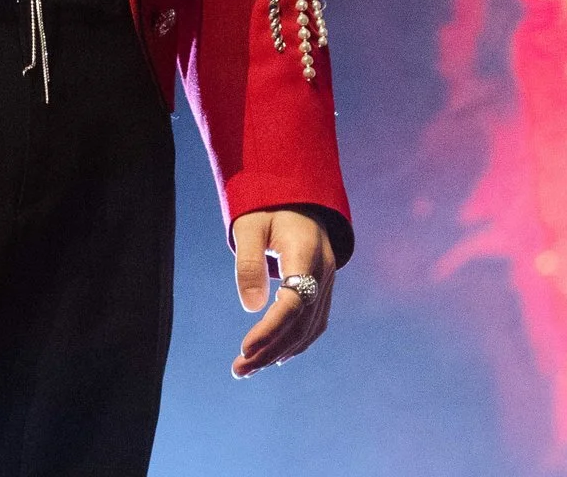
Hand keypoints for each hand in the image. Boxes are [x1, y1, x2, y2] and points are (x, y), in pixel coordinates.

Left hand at [231, 207, 336, 377]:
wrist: (297, 196)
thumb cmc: (267, 207)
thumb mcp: (249, 226)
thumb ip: (249, 263)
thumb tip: (251, 308)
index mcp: (306, 252)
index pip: (292, 302)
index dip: (270, 329)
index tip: (244, 349)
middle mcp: (324, 271)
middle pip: (301, 322)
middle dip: (270, 349)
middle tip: (238, 370)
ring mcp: (328, 281)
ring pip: (309, 328)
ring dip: (280, 351)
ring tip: (247, 369)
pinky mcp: (325, 288)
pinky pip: (315, 323)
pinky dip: (296, 343)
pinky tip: (275, 356)